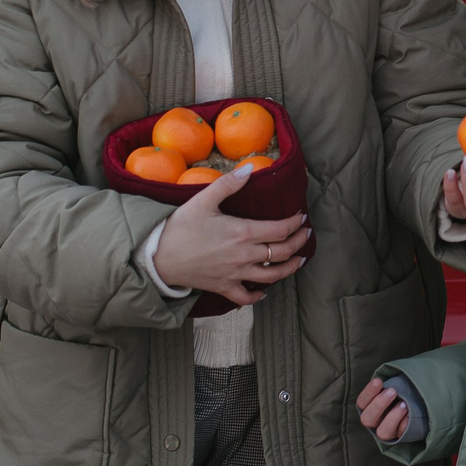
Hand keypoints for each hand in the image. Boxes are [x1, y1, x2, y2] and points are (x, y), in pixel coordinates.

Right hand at [151, 163, 311, 305]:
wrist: (158, 257)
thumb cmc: (180, 227)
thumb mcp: (203, 200)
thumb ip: (229, 183)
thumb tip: (250, 169)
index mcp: (243, 232)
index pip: (280, 230)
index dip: (295, 224)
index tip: (301, 218)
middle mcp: (244, 256)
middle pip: (282, 252)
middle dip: (299, 243)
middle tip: (306, 235)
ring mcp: (236, 274)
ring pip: (272, 276)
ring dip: (289, 268)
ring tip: (299, 261)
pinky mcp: (223, 287)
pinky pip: (246, 297)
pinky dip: (258, 296)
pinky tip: (264, 292)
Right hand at [355, 377, 411, 441]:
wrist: (420, 406)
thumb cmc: (402, 392)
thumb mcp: (393, 386)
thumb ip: (388, 384)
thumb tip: (386, 376)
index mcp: (367, 408)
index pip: (362, 403)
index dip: (368, 393)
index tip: (378, 381)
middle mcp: (374, 423)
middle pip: (368, 419)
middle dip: (379, 404)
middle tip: (392, 391)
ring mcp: (386, 432)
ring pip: (383, 432)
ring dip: (392, 417)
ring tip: (404, 404)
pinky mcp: (399, 438)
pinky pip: (401, 434)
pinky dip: (405, 423)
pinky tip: (411, 414)